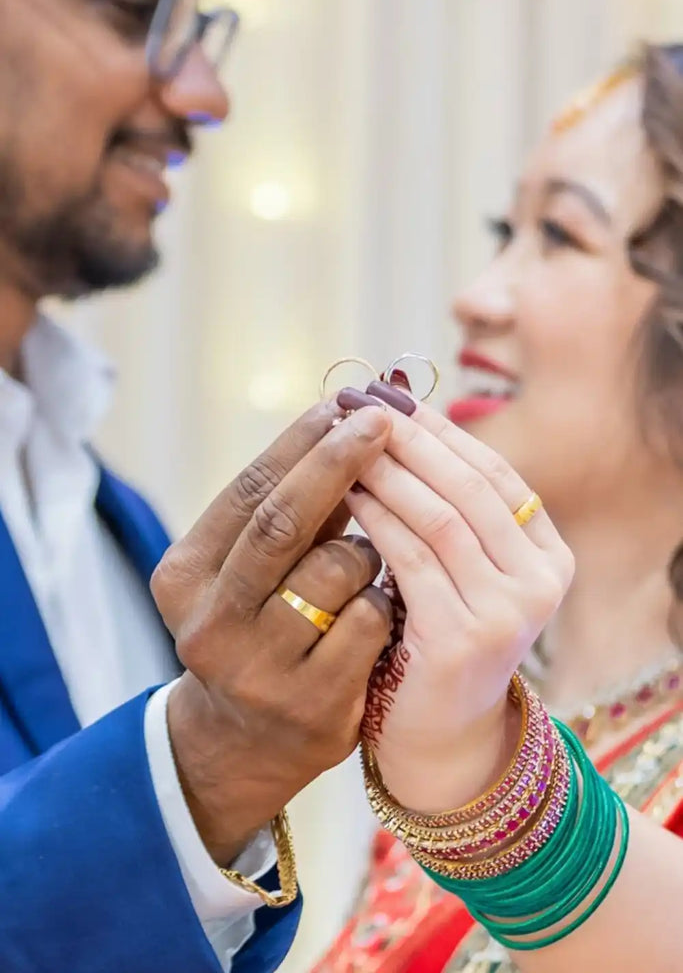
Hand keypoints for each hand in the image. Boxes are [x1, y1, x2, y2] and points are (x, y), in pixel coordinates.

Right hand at [150, 400, 392, 863]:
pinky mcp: (314, 703)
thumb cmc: (258, 626)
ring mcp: (261, 669)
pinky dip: (385, 595)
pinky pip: (371, 618)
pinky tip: (383, 602)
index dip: (297, 444)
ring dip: (368, 545)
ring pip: (337, 568)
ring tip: (368, 556)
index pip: (246, 492)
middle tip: (379, 421)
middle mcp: (211, 624)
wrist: (247, 740)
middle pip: (282, 522)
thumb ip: (287, 511)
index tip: (339, 406)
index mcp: (184, 578)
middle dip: (336, 463)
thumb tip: (346, 423)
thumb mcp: (247, 571)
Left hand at [345, 394, 573, 812]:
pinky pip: (412, 560)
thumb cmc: (441, 638)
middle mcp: (542, 581)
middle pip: (470, 487)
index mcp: (549, 555)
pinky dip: (378, 520)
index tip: (390, 395)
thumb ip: (450, 509)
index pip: (495, 472)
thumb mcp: (461, 569)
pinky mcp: (464, 639)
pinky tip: (346, 495)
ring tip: (345, 441)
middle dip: (410, 440)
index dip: (441, 430)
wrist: (442, 736)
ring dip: (389, 472)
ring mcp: (509, 613)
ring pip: (442, 517)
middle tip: (359, 404)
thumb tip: (402, 416)